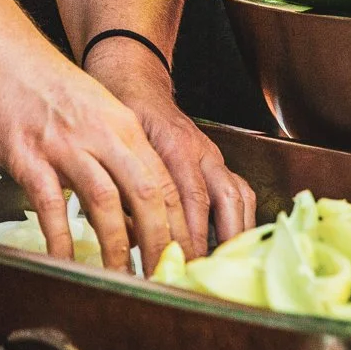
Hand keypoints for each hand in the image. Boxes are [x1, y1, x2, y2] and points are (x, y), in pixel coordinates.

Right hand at [0, 40, 188, 271]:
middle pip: (145, 195)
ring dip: (117, 247)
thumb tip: (135, 204)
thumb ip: (117, 150)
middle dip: (158, 242)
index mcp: (123, 125)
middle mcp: (101, 133)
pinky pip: (50, 205)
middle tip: (162, 275)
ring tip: (121, 277)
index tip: (184, 255)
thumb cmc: (44, 85)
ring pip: (105, 202)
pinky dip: (61, 238)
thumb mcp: (96, 109)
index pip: (165, 182)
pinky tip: (66, 261)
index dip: (180, 224)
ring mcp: (64, 145)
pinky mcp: (28, 156)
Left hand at [82, 39, 257, 256]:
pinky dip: (240, 217)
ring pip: (239, 195)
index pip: (191, 199)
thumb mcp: (110, 144)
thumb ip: (121, 187)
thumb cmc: (116, 108)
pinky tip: (230, 242)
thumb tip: (128, 236)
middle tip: (208, 273)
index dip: (190, 235)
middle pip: (225, 199)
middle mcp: (200, 150)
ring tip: (226, 266)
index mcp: (174, 146)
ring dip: (237, 232)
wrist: (131, 76)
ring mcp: (210, 154)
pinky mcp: (214, 159)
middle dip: (221, 240)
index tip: (182, 265)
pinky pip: (238, 189)